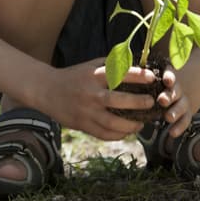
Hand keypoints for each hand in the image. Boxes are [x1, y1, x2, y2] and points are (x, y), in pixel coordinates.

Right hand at [39, 60, 160, 140]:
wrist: (46, 90)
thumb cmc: (74, 76)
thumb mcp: (90, 66)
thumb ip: (111, 66)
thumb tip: (137, 67)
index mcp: (93, 76)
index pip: (120, 74)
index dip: (138, 76)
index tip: (152, 77)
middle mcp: (90, 94)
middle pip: (118, 101)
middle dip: (139, 103)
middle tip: (151, 102)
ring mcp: (86, 111)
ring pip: (113, 123)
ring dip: (131, 125)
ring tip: (142, 123)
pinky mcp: (82, 125)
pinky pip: (105, 134)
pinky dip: (118, 135)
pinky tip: (126, 131)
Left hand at [154, 66, 199, 139]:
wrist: (194, 80)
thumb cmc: (164, 79)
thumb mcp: (159, 72)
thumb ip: (147, 72)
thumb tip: (125, 66)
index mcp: (169, 78)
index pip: (171, 76)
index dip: (169, 77)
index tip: (166, 80)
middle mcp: (177, 89)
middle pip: (175, 92)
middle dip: (168, 96)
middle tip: (162, 100)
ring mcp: (183, 101)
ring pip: (180, 107)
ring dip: (175, 112)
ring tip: (168, 118)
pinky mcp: (187, 113)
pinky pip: (185, 120)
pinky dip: (179, 127)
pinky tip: (172, 133)